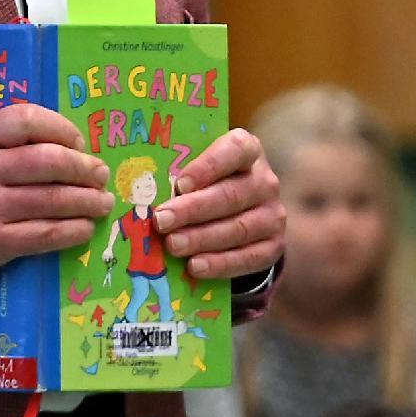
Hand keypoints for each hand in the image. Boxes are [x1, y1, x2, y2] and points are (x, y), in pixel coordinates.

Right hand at [0, 105, 112, 300]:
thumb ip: (10, 142)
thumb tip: (77, 146)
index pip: (27, 119)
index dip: (62, 129)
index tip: (80, 143)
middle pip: (48, 160)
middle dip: (84, 168)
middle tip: (101, 175)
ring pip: (52, 199)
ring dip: (88, 201)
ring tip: (103, 202)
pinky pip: (46, 234)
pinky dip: (74, 230)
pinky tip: (85, 228)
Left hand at [156, 128, 285, 281]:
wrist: (244, 215)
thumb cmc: (209, 185)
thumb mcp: (198, 170)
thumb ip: (178, 172)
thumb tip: (142, 187)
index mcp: (247, 151)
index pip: (234, 150)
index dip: (208, 167)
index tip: (180, 184)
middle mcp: (265, 181)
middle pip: (230, 195)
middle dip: (193, 210)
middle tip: (161, 221)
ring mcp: (273, 215)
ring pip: (238, 228)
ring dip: (202, 239)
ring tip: (173, 245)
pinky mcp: (273, 246)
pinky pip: (248, 258)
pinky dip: (220, 264)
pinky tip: (195, 266)